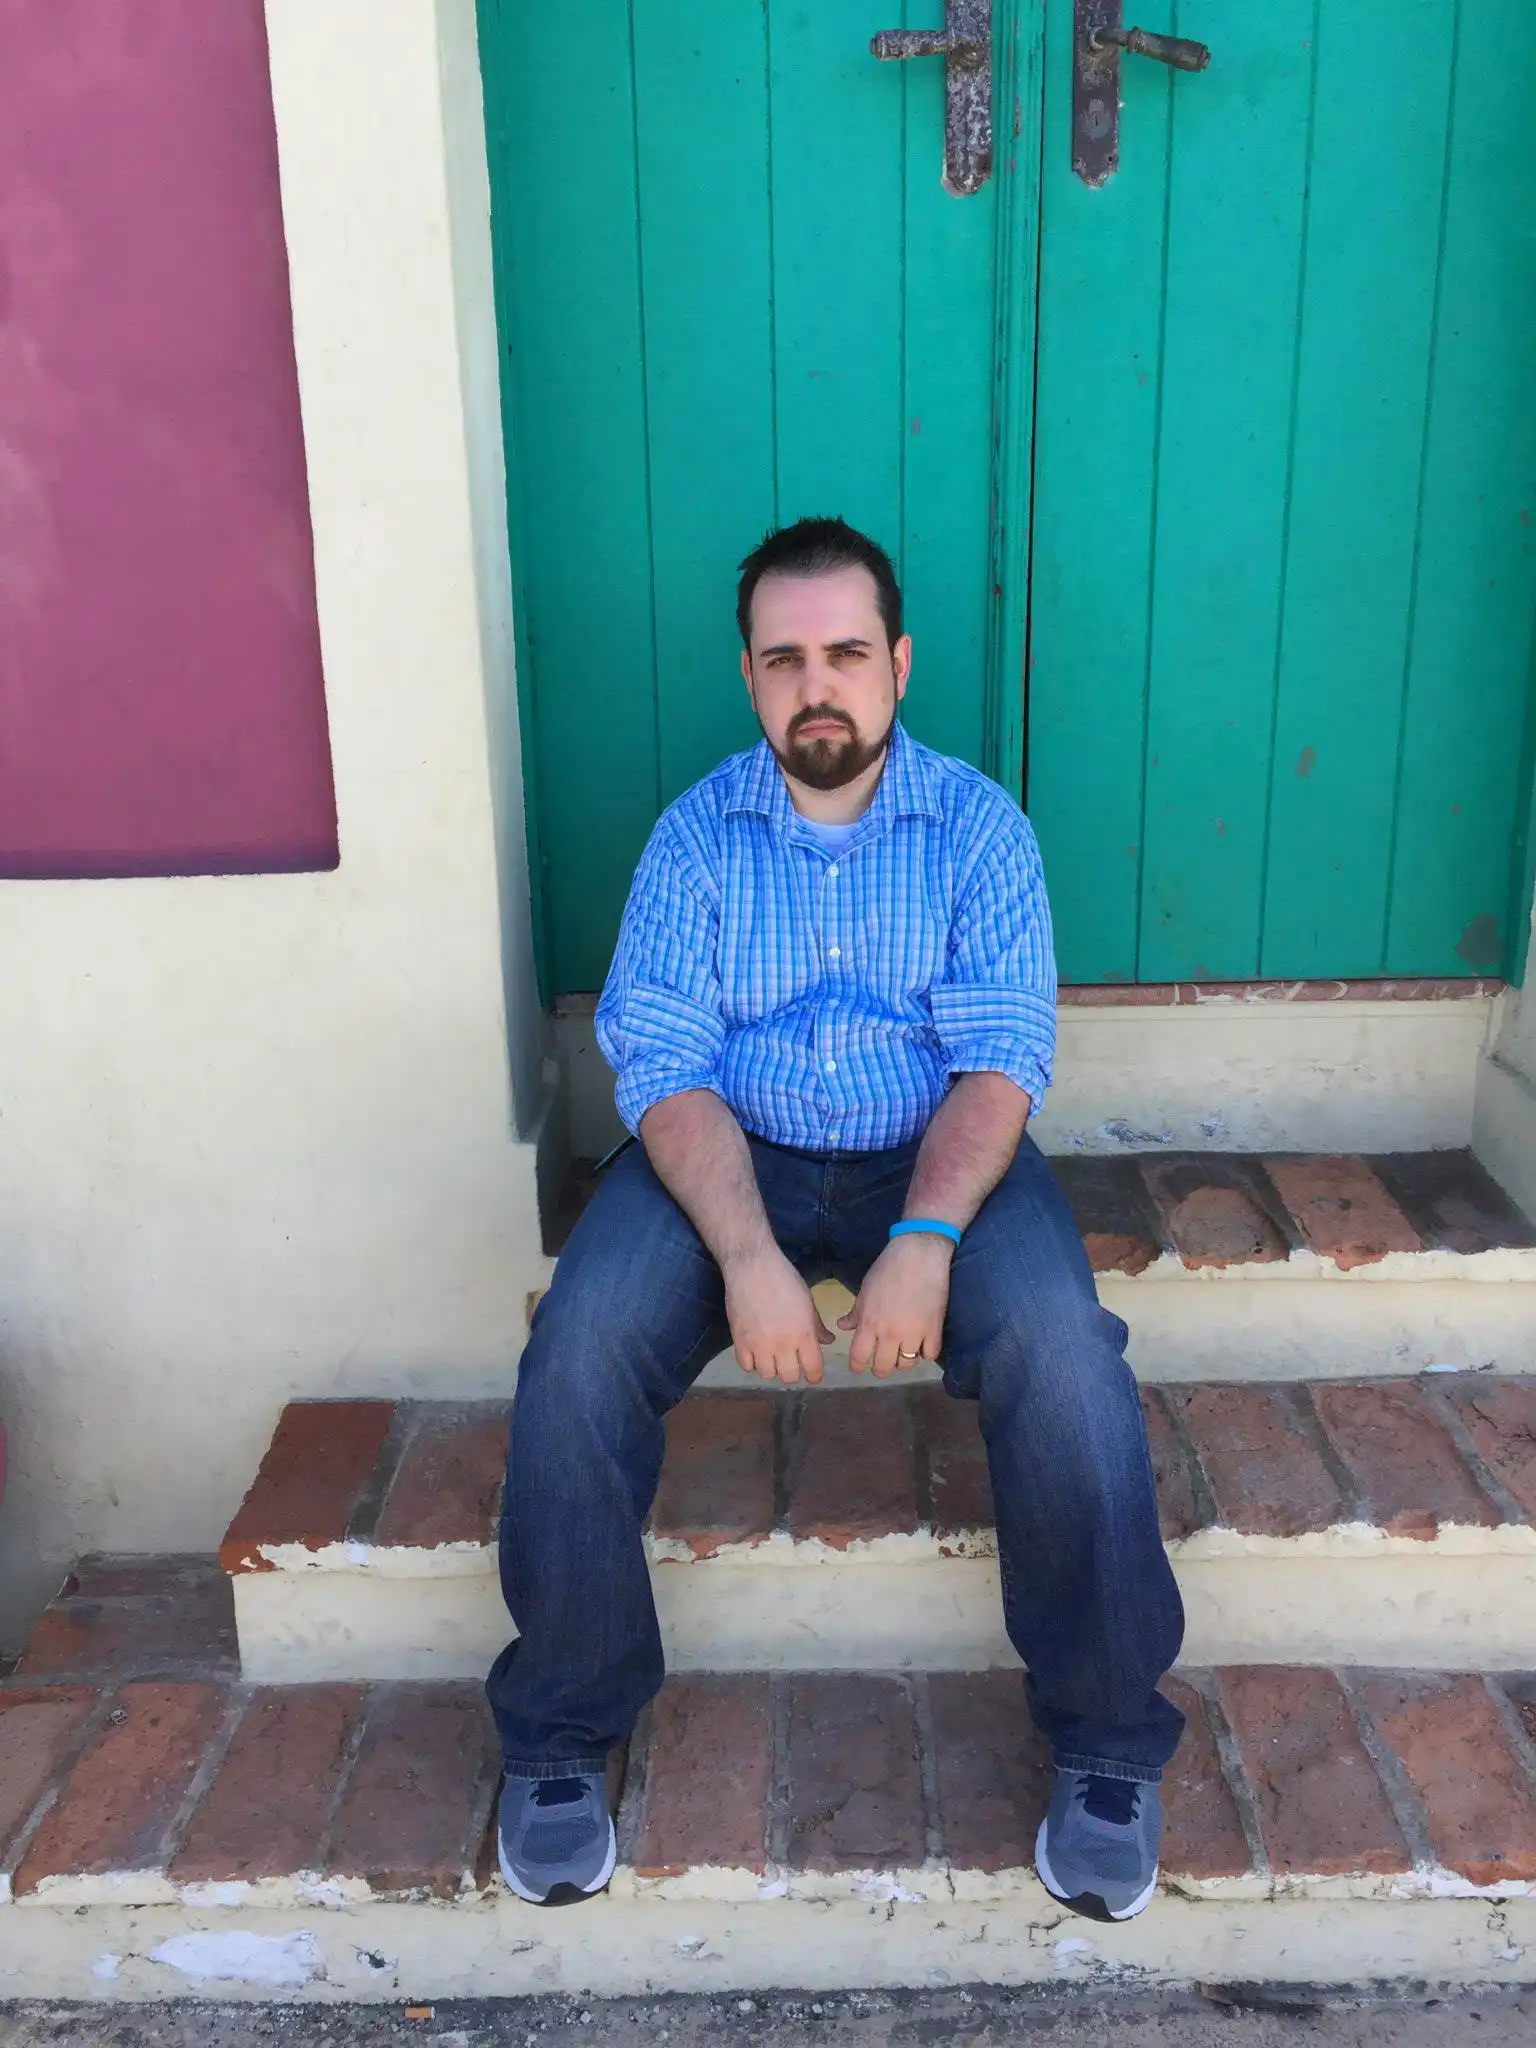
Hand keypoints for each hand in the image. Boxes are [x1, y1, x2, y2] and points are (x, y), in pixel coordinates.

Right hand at [723, 1247, 834, 1386]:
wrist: (752, 1266)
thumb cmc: (784, 1279)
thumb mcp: (807, 1301)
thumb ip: (817, 1326)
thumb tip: (828, 1341)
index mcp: (803, 1334)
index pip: (812, 1368)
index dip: (814, 1376)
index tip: (812, 1376)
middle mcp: (782, 1344)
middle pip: (789, 1376)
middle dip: (793, 1372)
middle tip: (791, 1363)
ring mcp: (758, 1345)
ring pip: (767, 1374)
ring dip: (772, 1368)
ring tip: (772, 1356)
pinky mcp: (739, 1341)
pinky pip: (746, 1366)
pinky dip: (752, 1363)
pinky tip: (755, 1352)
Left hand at [838, 1235, 950, 1377]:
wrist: (919, 1254)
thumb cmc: (888, 1268)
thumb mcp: (866, 1290)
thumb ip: (855, 1312)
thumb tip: (842, 1326)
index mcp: (869, 1323)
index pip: (859, 1357)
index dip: (857, 1366)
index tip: (859, 1366)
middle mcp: (890, 1333)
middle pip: (883, 1367)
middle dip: (880, 1367)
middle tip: (882, 1360)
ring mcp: (914, 1333)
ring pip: (907, 1364)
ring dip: (903, 1361)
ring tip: (903, 1352)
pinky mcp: (934, 1329)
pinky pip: (930, 1355)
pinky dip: (925, 1353)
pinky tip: (922, 1344)